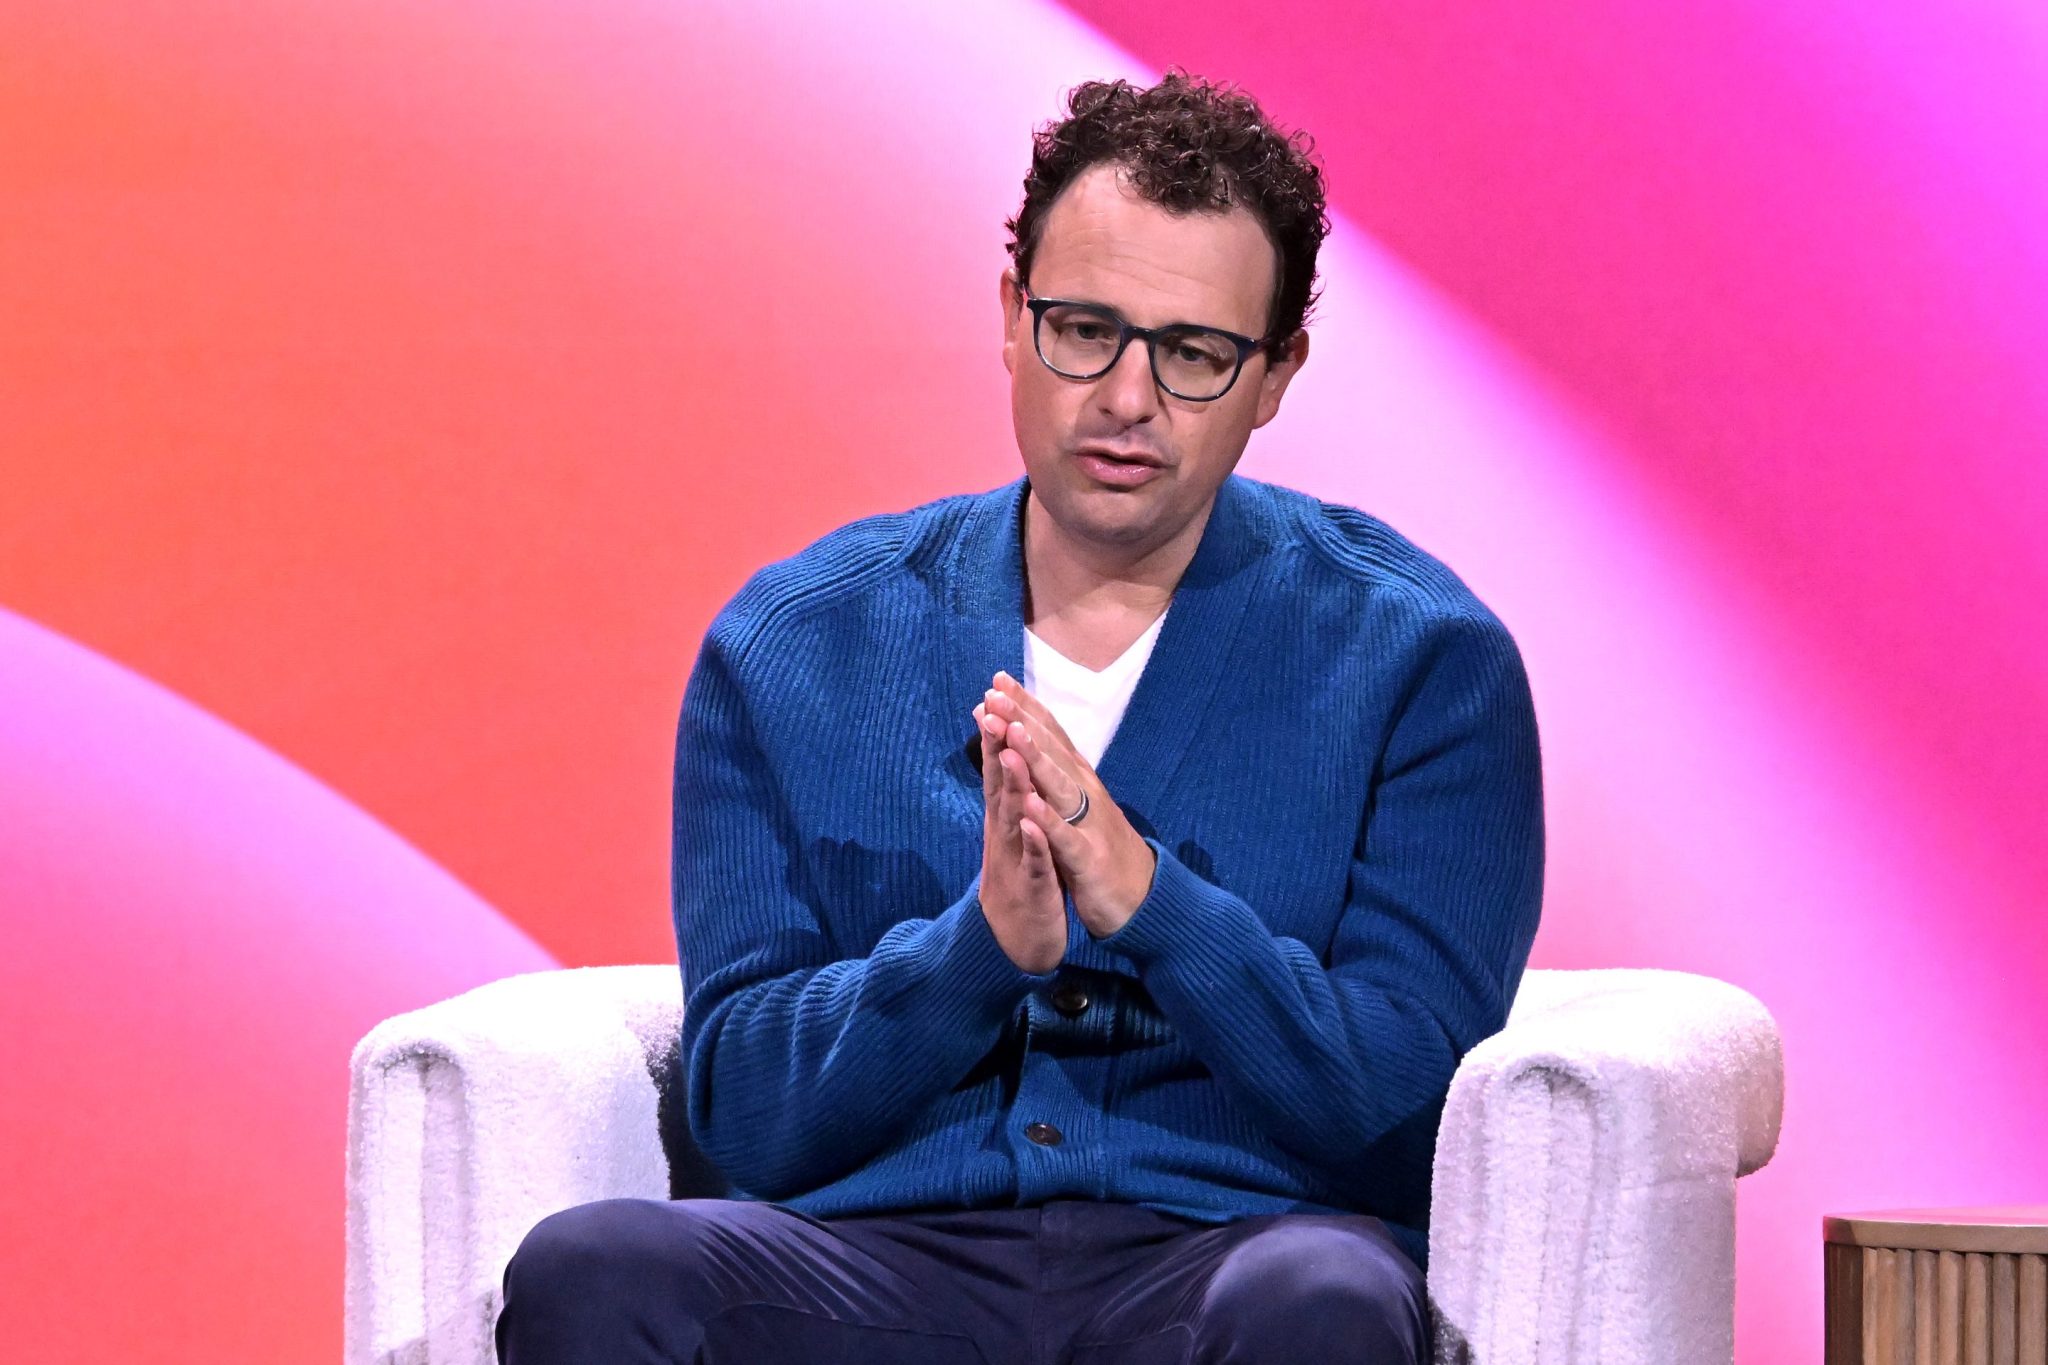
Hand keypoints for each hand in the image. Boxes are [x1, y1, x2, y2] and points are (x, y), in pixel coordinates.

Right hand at [974, 693, 1066, 973]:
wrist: (1016, 940)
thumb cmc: (1020, 879)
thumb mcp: (1014, 833)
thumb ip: (1008, 796)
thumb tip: (1002, 757)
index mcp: (1006, 815)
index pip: (1000, 765)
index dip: (997, 730)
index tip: (994, 691)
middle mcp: (1006, 830)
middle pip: (999, 782)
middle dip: (996, 744)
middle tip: (990, 705)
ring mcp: (1017, 856)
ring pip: (1014, 816)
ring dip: (1011, 784)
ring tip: (1007, 752)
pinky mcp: (1034, 885)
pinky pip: (1034, 860)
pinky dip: (1034, 840)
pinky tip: (1034, 822)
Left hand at [983, 671, 1157, 937]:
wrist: (1144, 897)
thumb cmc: (1102, 848)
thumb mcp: (1079, 804)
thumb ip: (1059, 773)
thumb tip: (1038, 739)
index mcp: (1079, 780)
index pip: (1050, 734)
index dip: (1025, 706)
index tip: (998, 679)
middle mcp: (1086, 793)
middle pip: (1050, 750)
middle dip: (1021, 720)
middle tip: (994, 692)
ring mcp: (1089, 823)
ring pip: (1058, 785)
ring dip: (1034, 758)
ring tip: (1011, 732)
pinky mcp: (1089, 859)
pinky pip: (1065, 837)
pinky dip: (1047, 821)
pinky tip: (1028, 805)